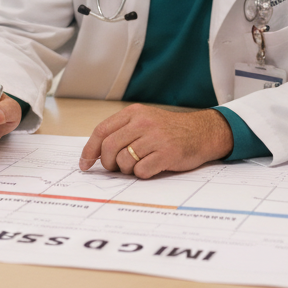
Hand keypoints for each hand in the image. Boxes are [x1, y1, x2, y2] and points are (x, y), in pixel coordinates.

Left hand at [78, 105, 232, 178]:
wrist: (202, 133)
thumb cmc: (170, 131)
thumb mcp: (145, 121)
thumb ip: (122, 132)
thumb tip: (95, 154)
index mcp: (134, 113)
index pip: (101, 131)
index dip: (89, 150)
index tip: (84, 163)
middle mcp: (143, 122)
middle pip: (109, 148)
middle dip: (108, 163)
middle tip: (116, 168)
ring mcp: (156, 137)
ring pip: (123, 161)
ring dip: (127, 170)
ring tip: (139, 165)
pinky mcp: (167, 153)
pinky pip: (141, 171)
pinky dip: (142, 174)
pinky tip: (152, 167)